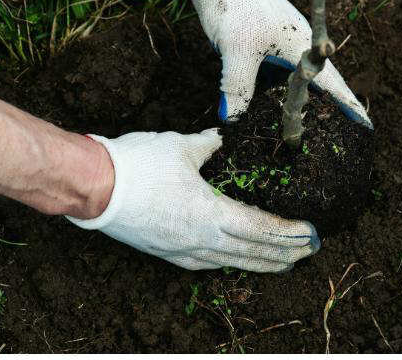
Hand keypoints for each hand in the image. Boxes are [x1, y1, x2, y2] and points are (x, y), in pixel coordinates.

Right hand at [66, 129, 318, 271]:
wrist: (91, 188)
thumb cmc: (137, 165)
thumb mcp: (183, 146)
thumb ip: (210, 145)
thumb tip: (223, 137)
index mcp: (211, 214)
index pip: (260, 228)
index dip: (288, 233)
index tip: (310, 234)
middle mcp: (200, 239)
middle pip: (252, 251)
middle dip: (284, 252)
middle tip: (308, 252)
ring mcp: (182, 250)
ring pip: (231, 262)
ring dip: (261, 262)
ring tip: (284, 262)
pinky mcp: (165, 252)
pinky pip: (206, 263)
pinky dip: (229, 262)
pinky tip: (236, 262)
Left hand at [181, 0, 369, 125]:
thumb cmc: (235, 9)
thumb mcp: (236, 53)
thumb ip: (238, 88)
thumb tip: (233, 119)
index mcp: (302, 46)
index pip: (332, 84)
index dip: (349, 105)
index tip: (366, 124)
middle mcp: (299, 44)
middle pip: (317, 82)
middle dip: (325, 107)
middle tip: (331, 131)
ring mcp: (284, 39)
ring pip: (295, 76)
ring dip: (296, 97)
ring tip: (296, 122)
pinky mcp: (268, 37)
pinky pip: (278, 68)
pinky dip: (276, 85)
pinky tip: (264, 98)